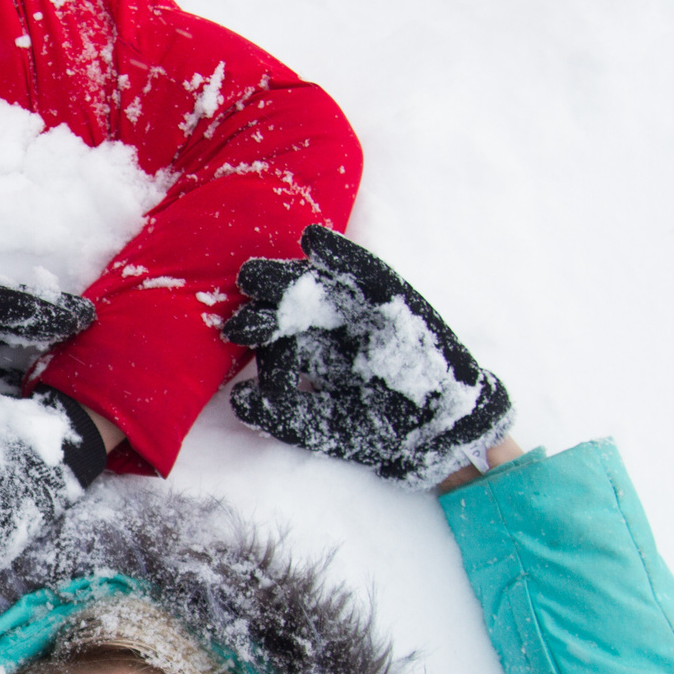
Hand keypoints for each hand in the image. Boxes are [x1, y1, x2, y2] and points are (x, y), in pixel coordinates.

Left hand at [222, 227, 512, 489]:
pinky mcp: (391, 298)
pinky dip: (341, 256)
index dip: (257, 328)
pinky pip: (364, 272)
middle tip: (240, 288)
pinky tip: (314, 241)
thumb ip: (279, 417)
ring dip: (290, 273)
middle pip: (293, 302)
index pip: (277, 334)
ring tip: (260, 270)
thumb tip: (237, 398)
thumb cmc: (380, 432)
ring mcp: (360, 310)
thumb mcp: (323, 428)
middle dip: (266, 296)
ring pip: (321, 283)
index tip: (234, 329)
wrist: (439, 431)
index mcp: (313, 353)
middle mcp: (332, 327)